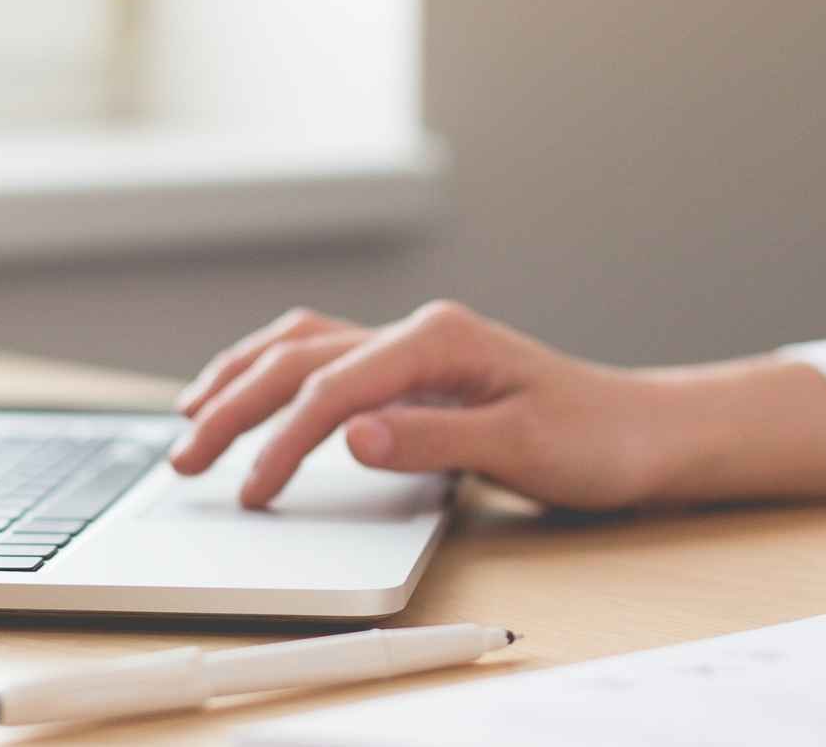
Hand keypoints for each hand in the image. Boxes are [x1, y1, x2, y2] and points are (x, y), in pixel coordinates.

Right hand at [168, 301, 672, 509]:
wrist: (641, 432)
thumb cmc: (593, 438)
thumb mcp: (520, 447)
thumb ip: (431, 439)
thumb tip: (350, 435)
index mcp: (438, 340)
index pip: (332, 388)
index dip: (281, 441)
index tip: (251, 492)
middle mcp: (417, 333)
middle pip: (299, 359)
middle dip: (233, 405)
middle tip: (184, 459)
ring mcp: (412, 347)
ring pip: (301, 346)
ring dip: (240, 377)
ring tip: (189, 415)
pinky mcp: (413, 370)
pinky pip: (324, 358)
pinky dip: (274, 374)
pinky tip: (252, 393)